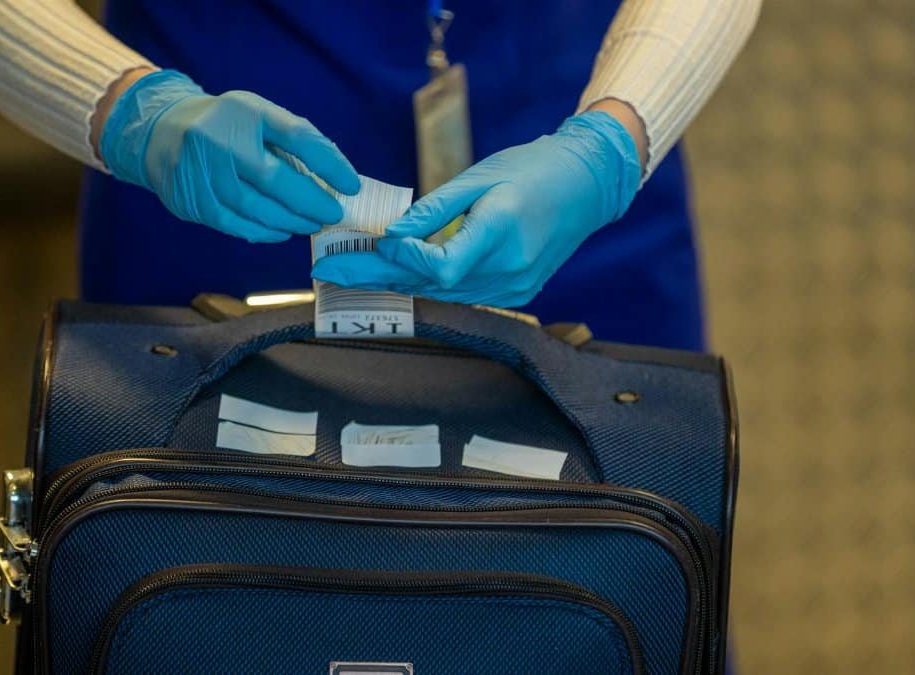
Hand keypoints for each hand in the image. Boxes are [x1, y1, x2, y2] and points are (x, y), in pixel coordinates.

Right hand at [99, 69, 358, 241]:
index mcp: (245, 111)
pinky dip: (264, 232)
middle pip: (274, 179)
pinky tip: (282, 231)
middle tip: (332, 214)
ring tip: (311, 224)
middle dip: (311, 202)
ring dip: (291, 221)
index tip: (351, 185)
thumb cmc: (227, 126)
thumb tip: (337, 178)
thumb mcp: (258, 117)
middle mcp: (220, 139)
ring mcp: (201, 172)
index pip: (296, 135)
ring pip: (255, 207)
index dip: (329, 163)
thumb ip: (293, 141)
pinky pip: (234, 224)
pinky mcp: (191, 200)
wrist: (159, 131)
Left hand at [311, 111, 640, 305]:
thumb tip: (390, 235)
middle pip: (431, 285)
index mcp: (500, 233)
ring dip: (399, 281)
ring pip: (442, 294)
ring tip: (352, 271)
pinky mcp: (516, 292)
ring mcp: (514, 287)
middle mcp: (508, 270)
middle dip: (377, 275)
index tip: (374, 243)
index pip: (441, 267)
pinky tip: (399, 273)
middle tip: (328, 270)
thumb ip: (434, 211)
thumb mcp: (479, 178)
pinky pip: (461, 293)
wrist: (586, 186)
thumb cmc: (531, 169)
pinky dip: (429, 283)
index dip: (403, 261)